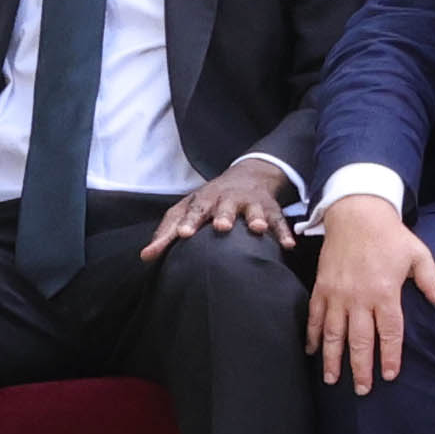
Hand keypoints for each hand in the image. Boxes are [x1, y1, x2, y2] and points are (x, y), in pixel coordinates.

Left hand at [141, 156, 296, 256]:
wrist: (248, 176)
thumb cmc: (210, 201)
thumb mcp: (187, 210)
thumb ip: (167, 233)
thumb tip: (146, 257)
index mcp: (205, 200)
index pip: (195, 210)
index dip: (190, 221)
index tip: (184, 234)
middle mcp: (229, 199)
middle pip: (226, 206)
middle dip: (224, 215)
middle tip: (221, 227)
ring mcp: (252, 204)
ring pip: (255, 210)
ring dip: (257, 219)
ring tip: (258, 229)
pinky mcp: (271, 210)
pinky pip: (279, 221)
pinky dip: (284, 232)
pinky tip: (287, 245)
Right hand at [308, 197, 434, 390]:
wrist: (356, 213)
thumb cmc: (391, 236)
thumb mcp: (419, 255)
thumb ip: (433, 283)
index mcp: (385, 292)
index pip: (389, 332)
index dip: (390, 356)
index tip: (389, 376)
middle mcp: (359, 297)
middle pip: (359, 340)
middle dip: (360, 367)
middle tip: (362, 390)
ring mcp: (337, 294)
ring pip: (333, 334)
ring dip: (333, 359)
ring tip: (333, 380)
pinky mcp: (321, 288)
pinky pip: (315, 317)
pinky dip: (313, 336)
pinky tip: (312, 352)